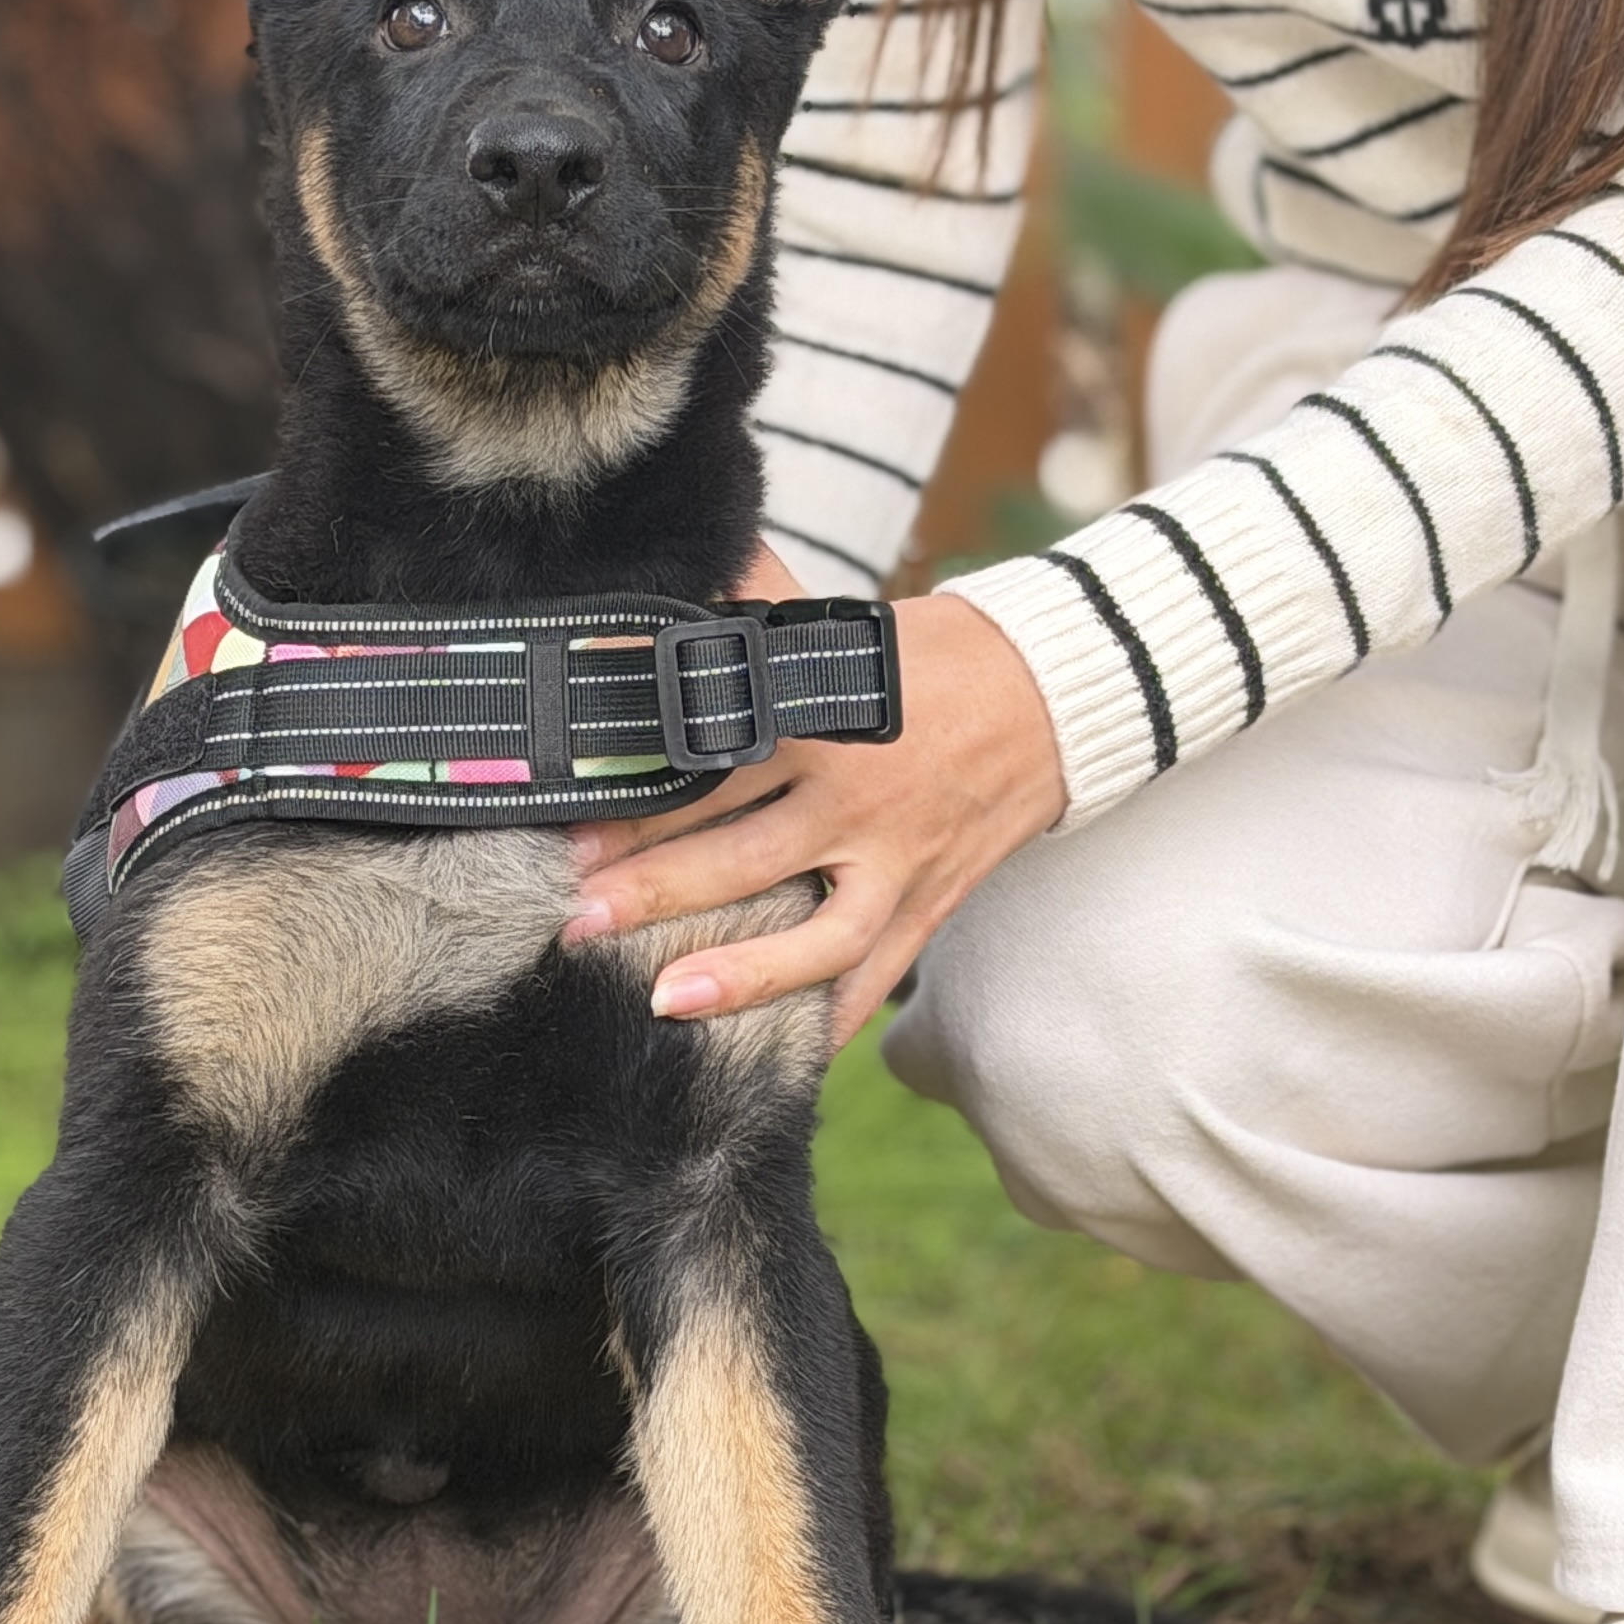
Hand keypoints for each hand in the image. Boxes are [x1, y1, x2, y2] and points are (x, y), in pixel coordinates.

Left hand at [561, 561, 1067, 1045]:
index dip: (640, 796)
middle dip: (654, 888)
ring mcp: (900, 858)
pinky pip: (877, 974)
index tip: (570, 825)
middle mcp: (860, 797)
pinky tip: (774, 1051)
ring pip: (814, 933)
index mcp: (824, 718)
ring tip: (662, 999)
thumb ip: (751, 605)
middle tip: (576, 916)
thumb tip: (675, 572)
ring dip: (740, 972)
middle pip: (744, 852)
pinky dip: (832, 1019)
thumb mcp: (837, 628)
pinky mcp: (932, 900)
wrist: (1052, 692)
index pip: (716, 763)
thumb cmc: (927, 657)